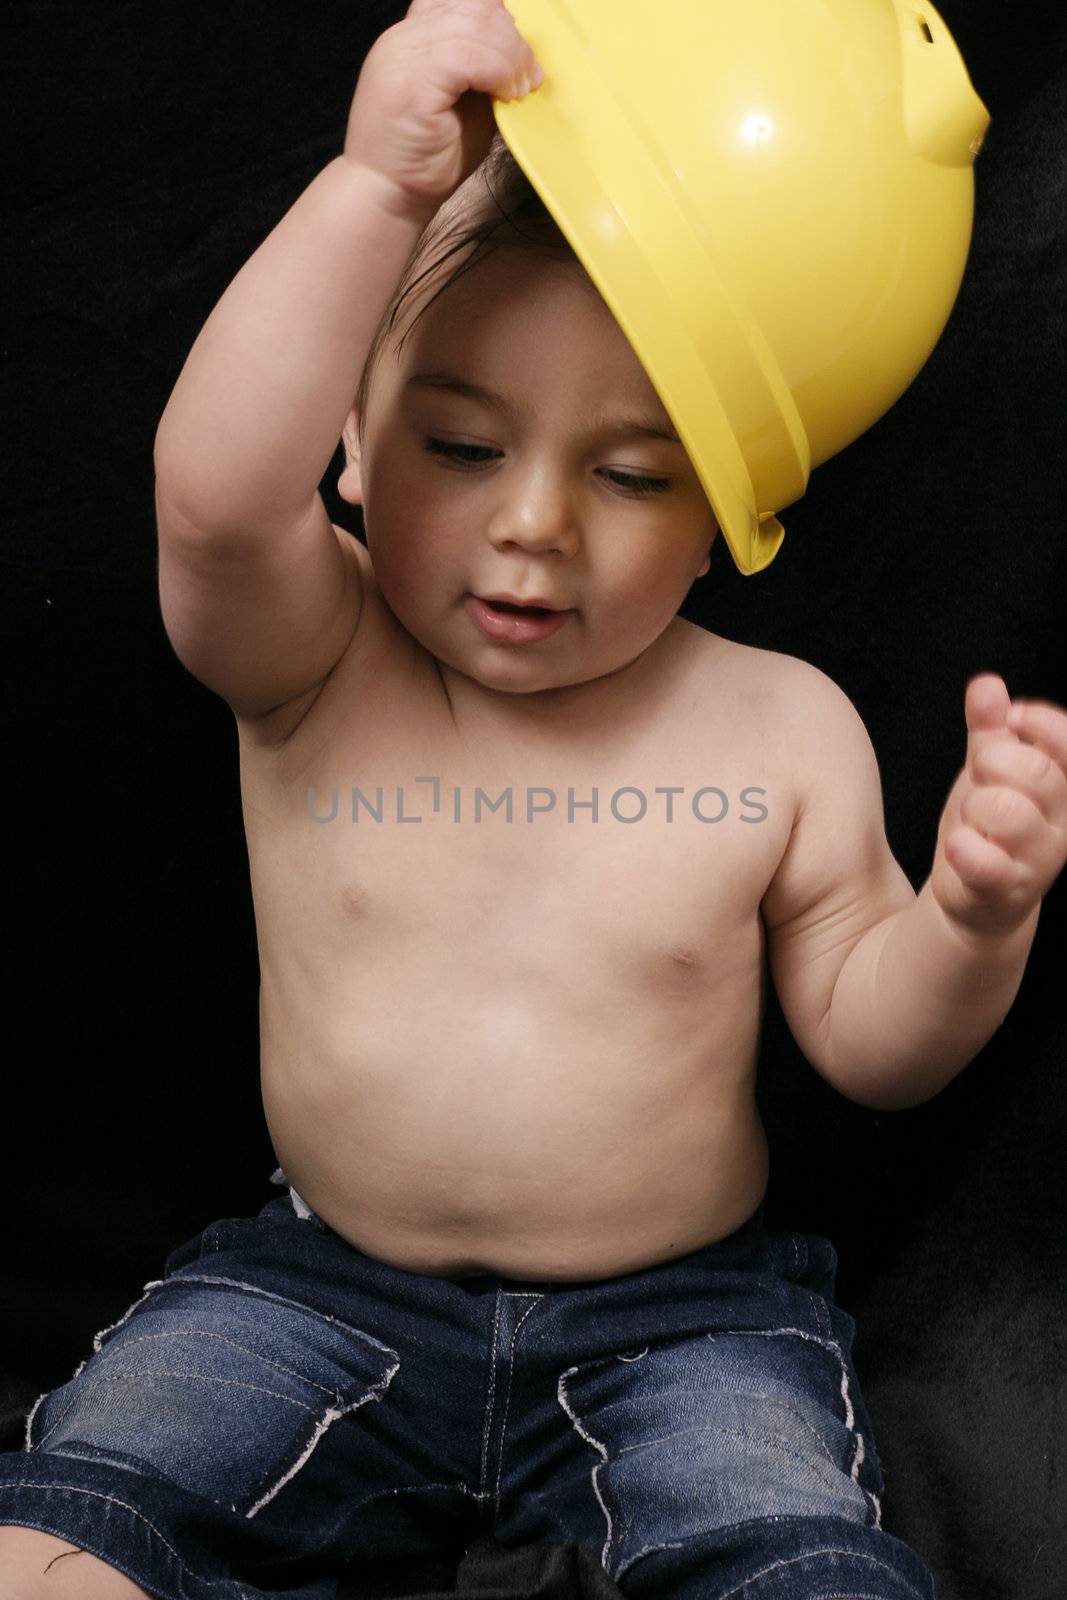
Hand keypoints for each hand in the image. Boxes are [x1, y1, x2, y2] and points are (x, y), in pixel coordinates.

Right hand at [343, 0, 542, 216]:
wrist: (387, 197)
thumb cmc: (426, 159)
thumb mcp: (461, 102)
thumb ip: (479, 69)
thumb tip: (518, 51)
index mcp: (411, 37)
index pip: (458, 0)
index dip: (497, 19)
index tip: (518, 59)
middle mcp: (402, 38)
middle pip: (472, 7)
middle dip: (512, 40)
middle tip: (528, 77)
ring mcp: (402, 55)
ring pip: (474, 26)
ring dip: (510, 57)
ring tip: (519, 90)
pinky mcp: (410, 82)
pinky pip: (468, 56)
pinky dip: (498, 72)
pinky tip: (506, 95)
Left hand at [930, 672, 1066, 941]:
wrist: (973, 898)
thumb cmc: (988, 827)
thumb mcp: (989, 770)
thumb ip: (989, 728)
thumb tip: (987, 684)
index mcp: (1065, 788)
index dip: (1040, 723)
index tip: (1011, 717)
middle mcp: (1062, 823)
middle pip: (1038, 774)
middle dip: (995, 763)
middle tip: (980, 773)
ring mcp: (1038, 860)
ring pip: (1009, 813)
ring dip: (976, 808)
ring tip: (971, 819)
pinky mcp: (1006, 890)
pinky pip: (989, 864)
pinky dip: (967, 850)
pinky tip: (958, 845)